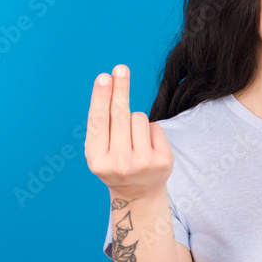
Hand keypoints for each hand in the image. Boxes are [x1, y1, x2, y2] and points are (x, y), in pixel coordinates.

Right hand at [84, 64, 173, 199]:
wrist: (138, 194)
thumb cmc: (115, 163)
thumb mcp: (100, 150)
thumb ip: (102, 124)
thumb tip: (109, 83)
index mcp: (98, 161)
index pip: (99, 122)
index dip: (101, 97)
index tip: (104, 77)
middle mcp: (120, 164)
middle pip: (120, 115)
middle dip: (120, 89)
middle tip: (120, 68)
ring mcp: (143, 164)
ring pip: (139, 117)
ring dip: (135, 121)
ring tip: (133, 141)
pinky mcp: (163, 161)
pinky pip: (155, 126)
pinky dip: (150, 131)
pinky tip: (147, 146)